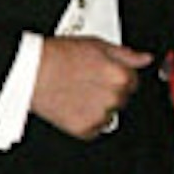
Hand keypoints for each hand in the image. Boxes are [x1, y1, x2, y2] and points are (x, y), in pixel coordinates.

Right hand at [30, 35, 151, 137]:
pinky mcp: (84, 129)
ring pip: (108, 115)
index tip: (102, 74)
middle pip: (121, 99)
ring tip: (76, 92)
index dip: (116, 75)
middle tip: (85, 81)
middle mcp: (113, 98)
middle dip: (107, 91)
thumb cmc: (57, 56)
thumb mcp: (95, 45)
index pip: (132, 81)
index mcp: (120, 76)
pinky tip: (71, 105)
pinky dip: (85, 120)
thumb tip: (144, 59)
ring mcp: (99, 115)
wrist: (29, 72)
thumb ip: (125, 54)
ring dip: (97, 107)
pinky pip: (94, 129)